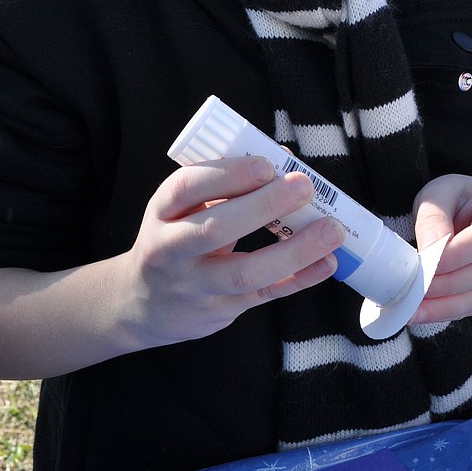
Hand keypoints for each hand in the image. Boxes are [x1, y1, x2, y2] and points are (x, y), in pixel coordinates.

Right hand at [123, 157, 344, 347]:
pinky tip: (327, 263)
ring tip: (331, 230)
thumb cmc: (174, 238)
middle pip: (215, 229)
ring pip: (243, 272)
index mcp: (163, 212)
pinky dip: (299, 279)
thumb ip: (225, 187)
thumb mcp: (182, 208)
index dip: (228, 174)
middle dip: (264, 206)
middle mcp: (171, 250)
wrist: (140, 304)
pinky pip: (263, 295)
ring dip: (293, 251)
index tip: (267, 165)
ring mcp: (194, 286)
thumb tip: (285, 158)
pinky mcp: (218, 312)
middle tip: (304, 187)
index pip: (187, 187)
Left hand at [409, 174, 471, 324]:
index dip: (454, 257)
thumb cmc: (460, 198)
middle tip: (411, 292)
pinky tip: (425, 313)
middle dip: (447, 285)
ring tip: (413, 310)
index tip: (422, 266)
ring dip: (446, 306)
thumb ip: (434, 216)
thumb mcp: (442, 191)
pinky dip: (452, 311)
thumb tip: (430, 251)